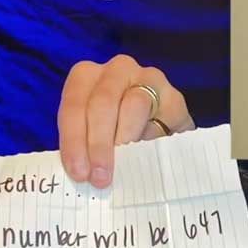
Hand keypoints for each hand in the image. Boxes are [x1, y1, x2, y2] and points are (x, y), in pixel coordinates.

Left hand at [58, 54, 194, 187]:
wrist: (158, 132)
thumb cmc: (113, 134)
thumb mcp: (90, 137)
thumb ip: (83, 149)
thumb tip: (82, 173)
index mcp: (86, 77)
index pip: (74, 104)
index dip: (74, 140)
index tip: (79, 172)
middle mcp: (116, 70)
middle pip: (102, 102)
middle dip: (98, 143)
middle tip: (100, 177)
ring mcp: (147, 78)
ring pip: (134, 103)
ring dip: (125, 139)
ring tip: (123, 167)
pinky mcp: (173, 96)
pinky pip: (163, 115)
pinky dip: (152, 138)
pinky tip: (147, 156)